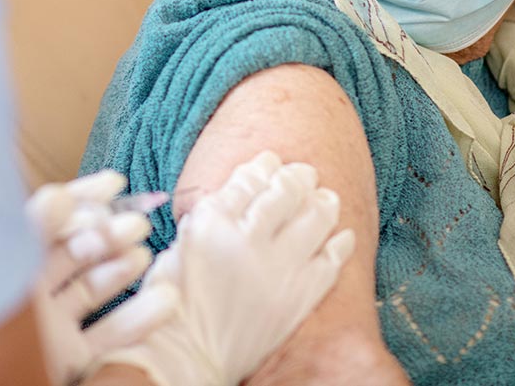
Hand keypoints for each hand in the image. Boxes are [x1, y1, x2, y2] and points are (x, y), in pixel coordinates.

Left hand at [28, 171, 175, 385]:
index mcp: (0, 270)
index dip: (79, 199)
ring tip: (145, 256)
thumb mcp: (9, 280)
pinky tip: (165, 299)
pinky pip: (105, 336)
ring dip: (122, 270)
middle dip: (107, 234)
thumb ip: (32, 233)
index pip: (43, 221)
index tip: (115, 183)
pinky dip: (137, 319)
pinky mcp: (67, 360)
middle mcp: (23, 296)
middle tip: (139, 224)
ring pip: (90, 290)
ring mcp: (47, 329)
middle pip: (71, 254)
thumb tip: (60, 194)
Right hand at [95, 152, 355, 385]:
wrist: (185, 356)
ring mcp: (276, 270)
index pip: (247, 180)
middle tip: (304, 172)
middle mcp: (247, 240)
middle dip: (297, 177)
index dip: (263, 165)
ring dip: (323, 202)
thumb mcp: (179, 246)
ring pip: (313, 219)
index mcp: (211, 223)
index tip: (271, 159)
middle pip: (284, 192)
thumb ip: (211, 217)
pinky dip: (339, 245)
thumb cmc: (171, 303)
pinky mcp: (297, 298)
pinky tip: (343, 235)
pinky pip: (329, 263)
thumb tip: (241, 194)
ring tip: (327, 196)